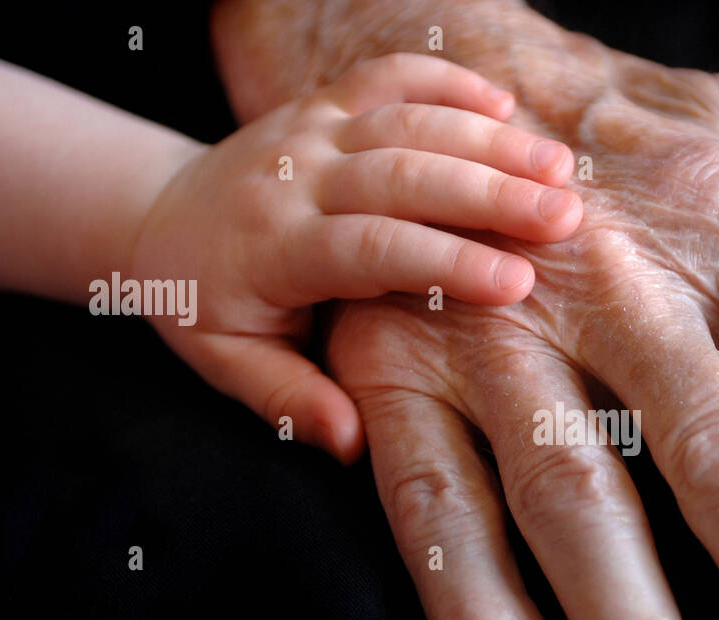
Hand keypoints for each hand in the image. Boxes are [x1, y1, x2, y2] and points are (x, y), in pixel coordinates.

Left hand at [131, 52, 580, 461]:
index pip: (373, 247)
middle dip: (490, 191)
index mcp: (276, 247)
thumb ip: (289, 399)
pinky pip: (388, 76)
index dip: (448, 260)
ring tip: (560, 167)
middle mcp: (296, 176)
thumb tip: (353, 443)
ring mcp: (310, 130)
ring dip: (488, 138)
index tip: (519, 284)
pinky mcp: (323, 104)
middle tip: (565, 218)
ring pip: (406, 120)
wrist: (153, 218)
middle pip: (402, 172)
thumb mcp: (228, 364)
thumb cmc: (201, 304)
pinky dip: (447, 80)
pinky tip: (505, 102)